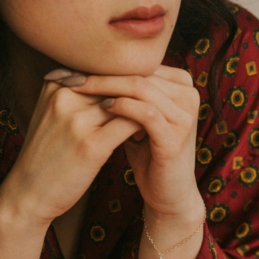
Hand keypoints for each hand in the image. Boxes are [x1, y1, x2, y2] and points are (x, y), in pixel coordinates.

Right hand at [0, 73, 145, 228]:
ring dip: (144, 109)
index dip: (124, 80)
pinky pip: (129, 123)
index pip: (103, 71)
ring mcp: (76, 121)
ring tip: (152, 120)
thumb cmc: (47, 152)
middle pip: (116, 83)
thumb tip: (115, 75)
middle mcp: (64, 97)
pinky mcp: (90, 145)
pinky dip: (143, 126)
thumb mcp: (53, 113)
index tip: (140, 92)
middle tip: (154, 104)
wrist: (28, 193)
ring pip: (126, 101)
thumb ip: (77, 92)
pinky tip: (147, 134)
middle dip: (136, 93)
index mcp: (56, 85)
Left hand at [58, 65, 201, 217]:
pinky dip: (121, 107)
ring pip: (140, 88)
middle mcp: (188, 94)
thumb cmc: (148, 153)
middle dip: (101, 73)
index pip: (139, 64)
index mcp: (181, 84)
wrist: (168, 194)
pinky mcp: (177, 135)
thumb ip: (126, 93)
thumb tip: (87, 67)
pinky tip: (102, 107)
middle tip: (69, 75)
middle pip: (139, 72)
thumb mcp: (137, 117)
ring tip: (78, 89)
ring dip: (105, 86)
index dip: (105, 63)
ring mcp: (185, 114)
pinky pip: (145, 113)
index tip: (71, 67)